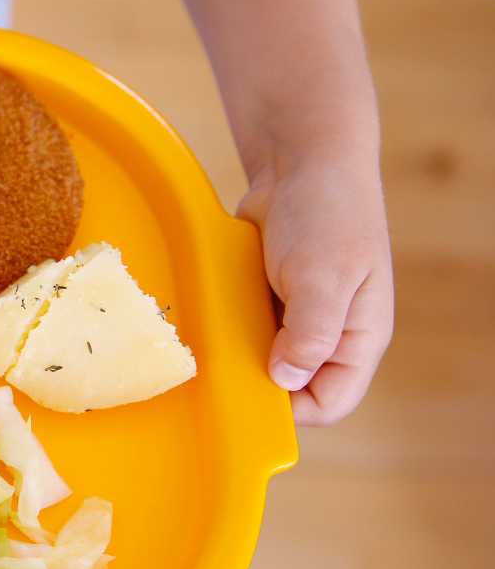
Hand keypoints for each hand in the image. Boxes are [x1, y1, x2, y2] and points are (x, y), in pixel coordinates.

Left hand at [238, 160, 392, 425]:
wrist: (303, 161)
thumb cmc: (327, 214)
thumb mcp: (322, 275)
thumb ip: (310, 332)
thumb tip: (287, 379)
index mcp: (358, 338)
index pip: (332, 402)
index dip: (294, 408)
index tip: (251, 390)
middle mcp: (329, 335)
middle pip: (293, 387)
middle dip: (259, 379)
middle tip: (224, 360)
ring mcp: (297, 318)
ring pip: (264, 360)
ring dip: (239, 352)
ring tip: (215, 333)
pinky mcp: (269, 299)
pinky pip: (245, 329)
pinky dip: (227, 326)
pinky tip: (210, 313)